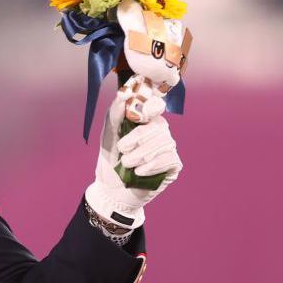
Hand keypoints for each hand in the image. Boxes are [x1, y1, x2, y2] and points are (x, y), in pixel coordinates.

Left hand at [85, 82, 182, 229]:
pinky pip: (168, 159)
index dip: (151, 107)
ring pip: (162, 144)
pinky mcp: (174, 164)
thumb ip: (115, 114)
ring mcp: (169, 147)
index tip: (141, 116)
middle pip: (158, 127)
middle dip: (136, 140)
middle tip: (122, 151)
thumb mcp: (108, 134)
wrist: (112, 188)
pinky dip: (150, 166)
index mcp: (146, 120)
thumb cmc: (110, 159)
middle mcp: (160, 130)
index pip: (156, 105)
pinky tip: (139, 172)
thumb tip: (123, 93)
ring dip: (139, 156)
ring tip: (127, 164)